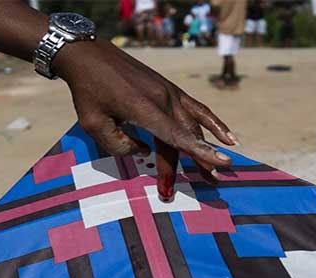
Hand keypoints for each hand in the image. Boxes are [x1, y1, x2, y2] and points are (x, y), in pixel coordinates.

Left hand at [55, 40, 239, 194]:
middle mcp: (162, 98)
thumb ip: (119, 145)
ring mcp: (169, 92)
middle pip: (185, 136)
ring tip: (216, 171)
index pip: (177, 136)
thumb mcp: (93, 124)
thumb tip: (144, 152)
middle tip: (209, 184)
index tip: (220, 164)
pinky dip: (213, 123)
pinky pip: (197, 108)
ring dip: (205, 148)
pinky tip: (227, 137)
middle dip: (196, 162)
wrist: (90, 56)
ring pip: (193, 125)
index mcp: (144, 108)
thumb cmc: (88, 92)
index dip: (200, 152)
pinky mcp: (169, 89)